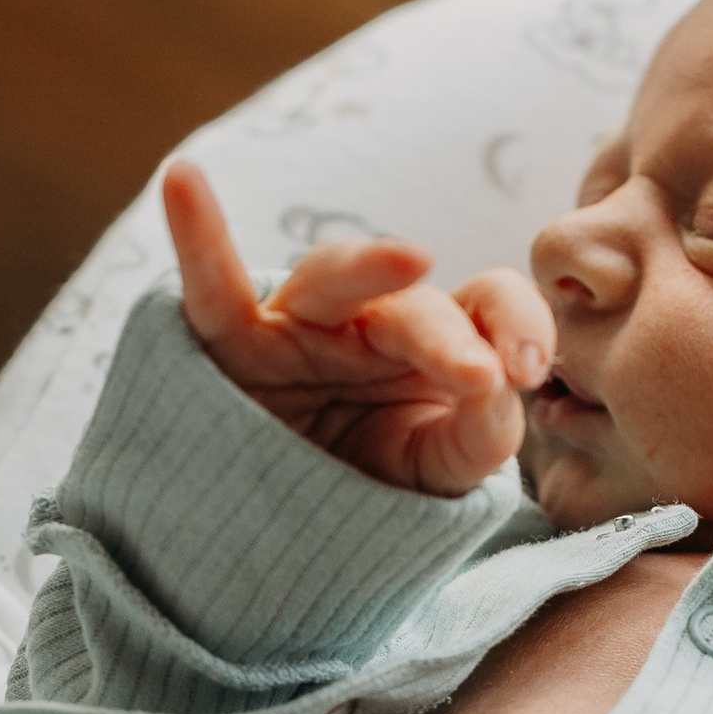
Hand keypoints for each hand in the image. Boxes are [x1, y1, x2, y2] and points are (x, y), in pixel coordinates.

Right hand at [164, 161, 550, 496]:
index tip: (530, 372)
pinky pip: (210, 289)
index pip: (487, 305)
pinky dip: (196, 235)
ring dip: (369, 267)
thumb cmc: (376, 484)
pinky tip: (182, 176)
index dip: (517, 325)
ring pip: (332, 279)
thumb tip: (499, 385)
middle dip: (447, 335)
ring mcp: (299, 325)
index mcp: (435, 341)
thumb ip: (480, 434)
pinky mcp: (231, 344)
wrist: (294, 537)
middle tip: (480, 373)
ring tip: (411, 259)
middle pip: (413, 303)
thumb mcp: (440, 470)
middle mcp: (370, 321)